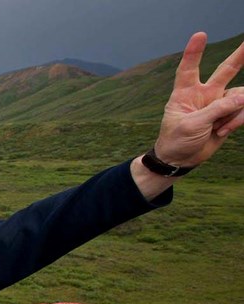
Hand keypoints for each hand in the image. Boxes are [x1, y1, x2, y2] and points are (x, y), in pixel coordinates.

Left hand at [153, 32, 243, 166]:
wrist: (180, 159)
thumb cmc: (176, 140)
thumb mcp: (193, 125)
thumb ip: (217, 110)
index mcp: (185, 93)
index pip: (189, 68)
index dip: (194, 52)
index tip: (200, 35)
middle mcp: (203, 94)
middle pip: (225, 70)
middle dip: (240, 56)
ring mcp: (217, 104)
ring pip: (239, 96)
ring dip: (234, 112)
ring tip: (220, 128)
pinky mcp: (228, 115)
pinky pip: (242, 109)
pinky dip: (237, 120)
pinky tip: (223, 131)